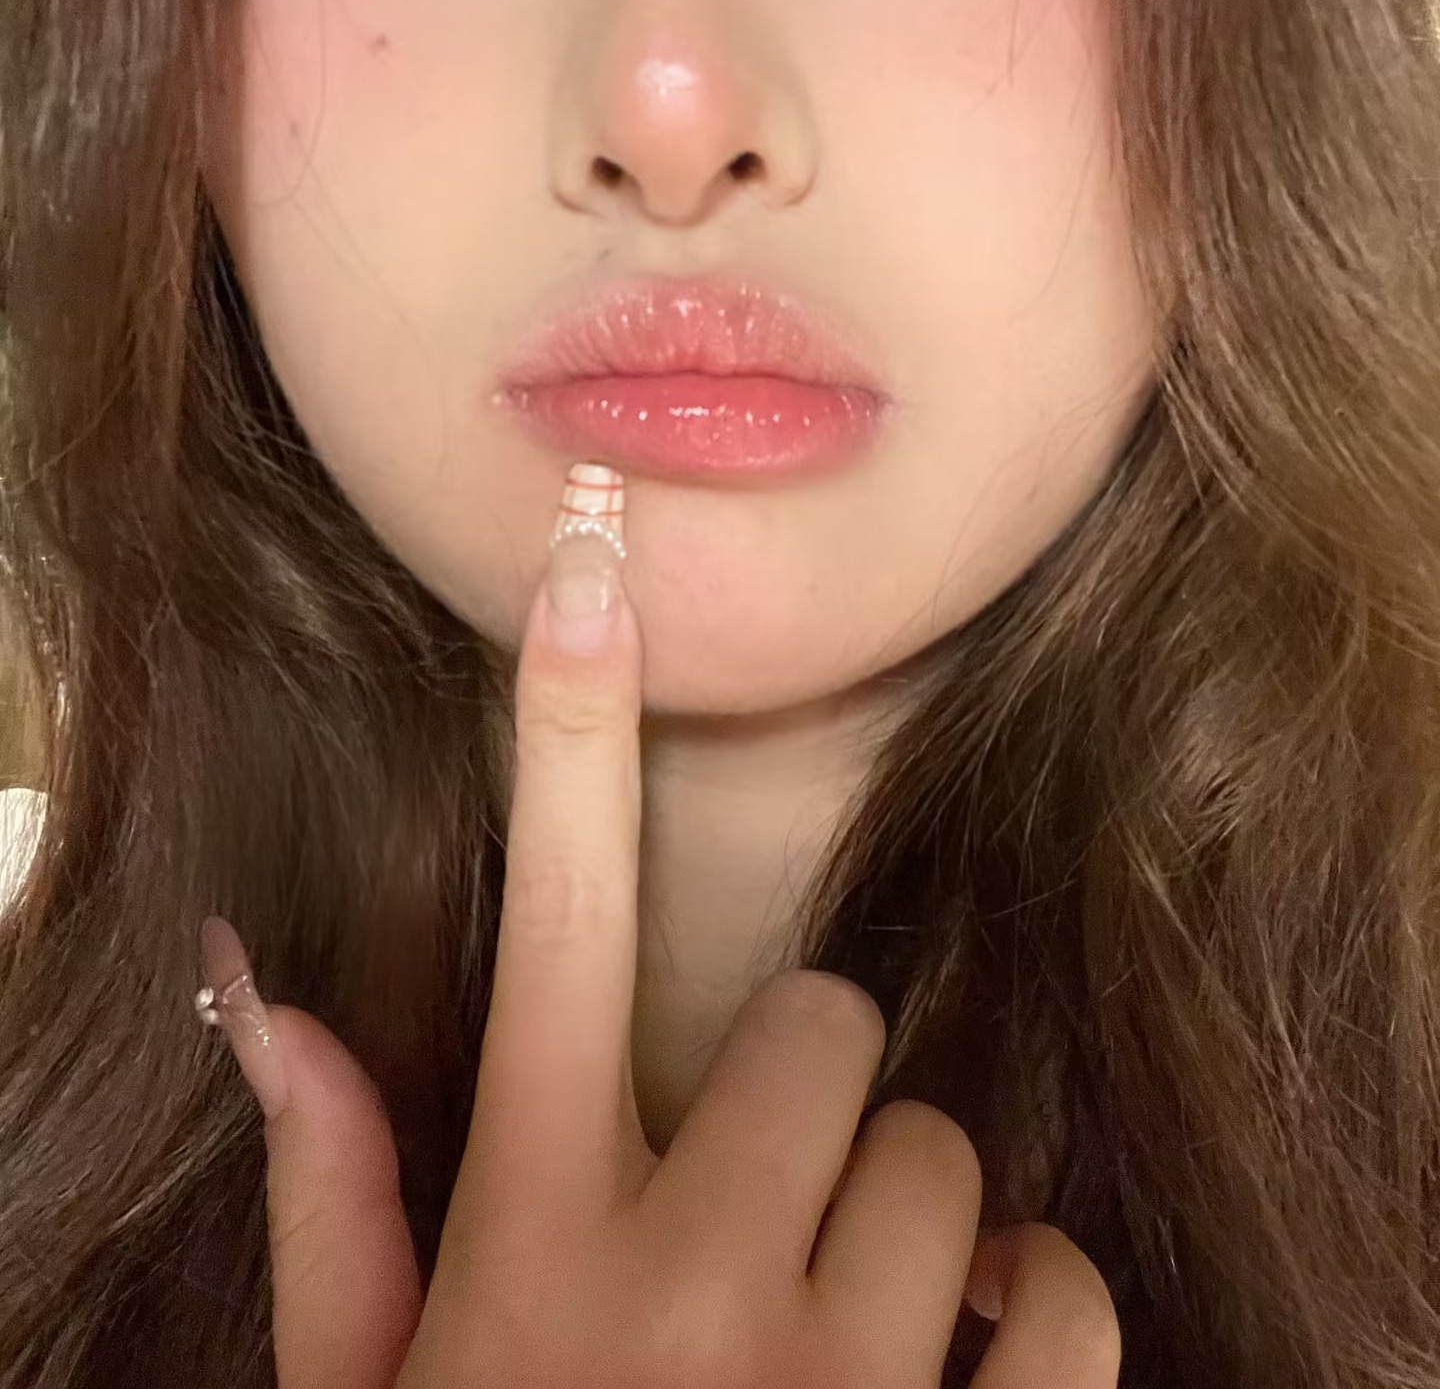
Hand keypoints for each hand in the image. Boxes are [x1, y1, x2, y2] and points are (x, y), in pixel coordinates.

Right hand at [198, 507, 1121, 1387]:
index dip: (562, 734)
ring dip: (913, 1225)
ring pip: (952, 1157)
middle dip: (810, 1103)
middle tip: (761, 1207)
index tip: (588, 571)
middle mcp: (688, 1282)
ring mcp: (843, 1384)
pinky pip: (1065, 1294)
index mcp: (531, 1242)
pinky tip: (954, 1388)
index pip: (553, 927)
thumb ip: (332, 1204)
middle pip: (830, 1028)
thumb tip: (265, 1002)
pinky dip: (1032, 1321)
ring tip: (844, 1333)